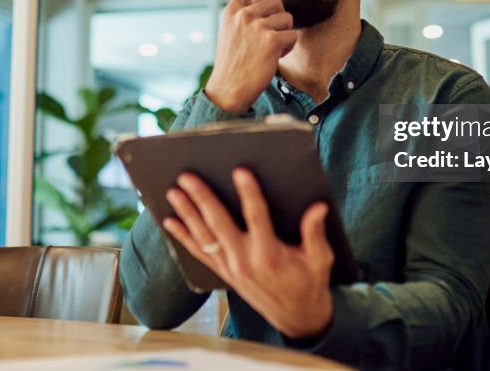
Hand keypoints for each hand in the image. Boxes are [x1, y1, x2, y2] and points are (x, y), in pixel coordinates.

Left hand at [163, 168, 334, 338]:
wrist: (296, 317)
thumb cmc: (308, 283)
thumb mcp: (319, 258)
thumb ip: (315, 232)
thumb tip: (318, 207)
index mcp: (270, 254)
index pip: (257, 217)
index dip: (248, 193)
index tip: (240, 171)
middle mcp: (245, 261)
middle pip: (219, 224)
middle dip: (202, 198)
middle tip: (188, 177)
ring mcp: (231, 268)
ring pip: (204, 237)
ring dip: (187, 213)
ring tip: (174, 192)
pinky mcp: (224, 273)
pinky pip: (199, 253)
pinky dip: (183, 237)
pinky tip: (170, 221)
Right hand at [204, 0, 295, 112]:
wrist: (228, 89)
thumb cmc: (231, 64)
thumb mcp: (228, 32)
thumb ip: (242, 17)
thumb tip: (266, 2)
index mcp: (231, 11)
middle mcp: (244, 15)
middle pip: (276, 0)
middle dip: (279, 16)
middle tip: (272, 34)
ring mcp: (258, 26)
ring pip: (287, 18)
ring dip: (285, 33)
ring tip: (273, 48)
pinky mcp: (272, 40)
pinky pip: (293, 35)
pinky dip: (289, 47)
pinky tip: (276, 57)